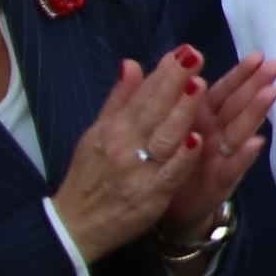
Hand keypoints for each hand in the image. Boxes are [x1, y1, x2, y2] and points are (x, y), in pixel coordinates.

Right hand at [49, 52, 203, 261]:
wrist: (76, 224)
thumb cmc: (91, 174)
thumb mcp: (97, 134)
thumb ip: (119, 100)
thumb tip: (131, 63)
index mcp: (113, 129)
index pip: (142, 96)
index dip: (164, 73)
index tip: (184, 50)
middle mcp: (124, 146)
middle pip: (153, 110)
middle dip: (174, 83)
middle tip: (195, 57)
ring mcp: (139, 170)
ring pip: (163, 137)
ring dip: (181, 112)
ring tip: (199, 86)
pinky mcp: (151, 195)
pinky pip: (170, 173)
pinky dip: (182, 157)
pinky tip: (197, 140)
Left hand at [170, 54, 275, 225]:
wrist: (170, 208)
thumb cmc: (171, 162)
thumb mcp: (166, 126)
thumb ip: (173, 95)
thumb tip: (178, 59)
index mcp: (202, 118)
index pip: (223, 91)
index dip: (240, 74)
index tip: (259, 56)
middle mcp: (216, 134)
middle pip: (238, 106)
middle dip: (256, 85)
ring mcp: (221, 157)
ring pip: (240, 131)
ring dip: (255, 112)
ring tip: (272, 93)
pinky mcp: (219, 183)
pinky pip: (232, 168)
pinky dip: (243, 156)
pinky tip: (256, 143)